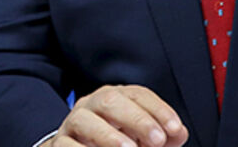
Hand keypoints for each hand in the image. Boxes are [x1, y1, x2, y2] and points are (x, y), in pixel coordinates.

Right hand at [48, 85, 188, 146]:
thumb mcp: (142, 139)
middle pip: (109, 100)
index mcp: (115, 99)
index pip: (137, 94)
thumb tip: (178, 133)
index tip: (174, 129)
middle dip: (136, 118)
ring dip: (108, 135)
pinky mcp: (60, 143)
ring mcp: (73, 124)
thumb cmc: (115, 144)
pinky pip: (66, 144)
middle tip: (157, 140)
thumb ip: (163, 136)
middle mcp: (91, 105)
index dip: (158, 109)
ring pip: (84, 120)